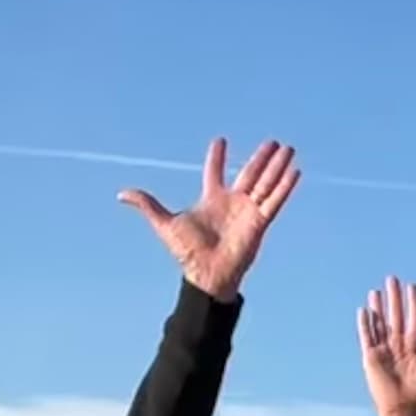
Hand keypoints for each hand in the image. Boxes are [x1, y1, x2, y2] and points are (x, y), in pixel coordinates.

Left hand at [117, 137, 301, 301]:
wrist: (206, 274)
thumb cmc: (187, 252)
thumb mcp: (164, 223)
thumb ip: (148, 205)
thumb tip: (121, 194)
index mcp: (212, 199)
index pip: (215, 173)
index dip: (216, 157)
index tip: (220, 142)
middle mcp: (233, 203)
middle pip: (250, 173)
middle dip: (261, 158)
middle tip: (272, 142)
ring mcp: (248, 211)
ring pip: (266, 183)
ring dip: (277, 166)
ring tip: (288, 149)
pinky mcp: (260, 222)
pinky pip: (275, 201)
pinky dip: (284, 186)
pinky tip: (294, 171)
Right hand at [356, 275, 415, 415]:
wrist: (405, 412)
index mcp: (414, 349)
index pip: (414, 320)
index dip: (414, 304)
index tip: (412, 287)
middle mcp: (398, 347)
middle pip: (396, 317)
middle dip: (394, 299)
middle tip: (392, 279)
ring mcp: (384, 352)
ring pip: (380, 324)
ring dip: (378, 308)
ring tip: (376, 291)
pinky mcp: (371, 358)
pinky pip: (367, 337)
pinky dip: (365, 324)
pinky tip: (365, 310)